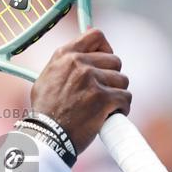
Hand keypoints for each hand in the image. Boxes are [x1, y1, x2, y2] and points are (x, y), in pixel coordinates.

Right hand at [28, 28, 130, 154]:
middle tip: (102, 92)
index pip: (96, 35)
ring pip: (122, 81)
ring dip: (117, 94)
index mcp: (65, 55)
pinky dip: (121, 108)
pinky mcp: (103, 98)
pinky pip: (125, 98)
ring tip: (104, 107)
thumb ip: (64, 63)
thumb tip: (82, 52)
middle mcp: (79, 63)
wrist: (46, 136)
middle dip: (112, 77)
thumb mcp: (47, 78)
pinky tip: (110, 116)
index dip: (105, 48)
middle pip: (114, 61)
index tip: (105, 61)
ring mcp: (92, 80)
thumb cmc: (46, 111)